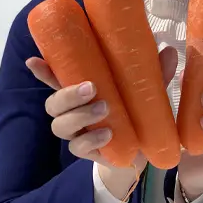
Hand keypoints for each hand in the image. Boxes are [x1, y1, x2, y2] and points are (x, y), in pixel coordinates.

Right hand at [25, 44, 178, 198]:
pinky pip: (79, 147)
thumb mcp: (145, 88)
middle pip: (52, 103)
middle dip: (67, 95)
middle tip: (91, 88)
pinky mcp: (86, 151)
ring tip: (104, 109)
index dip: (42, 70)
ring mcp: (76, 133)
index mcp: (79, 90)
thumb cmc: (135, 109)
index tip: (34, 60)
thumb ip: (155, 72)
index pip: (55, 78)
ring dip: (80, 116)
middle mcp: (71, 111)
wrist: (142, 148)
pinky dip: (92, 139)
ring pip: (60, 125)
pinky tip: (107, 133)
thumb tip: (169, 50)